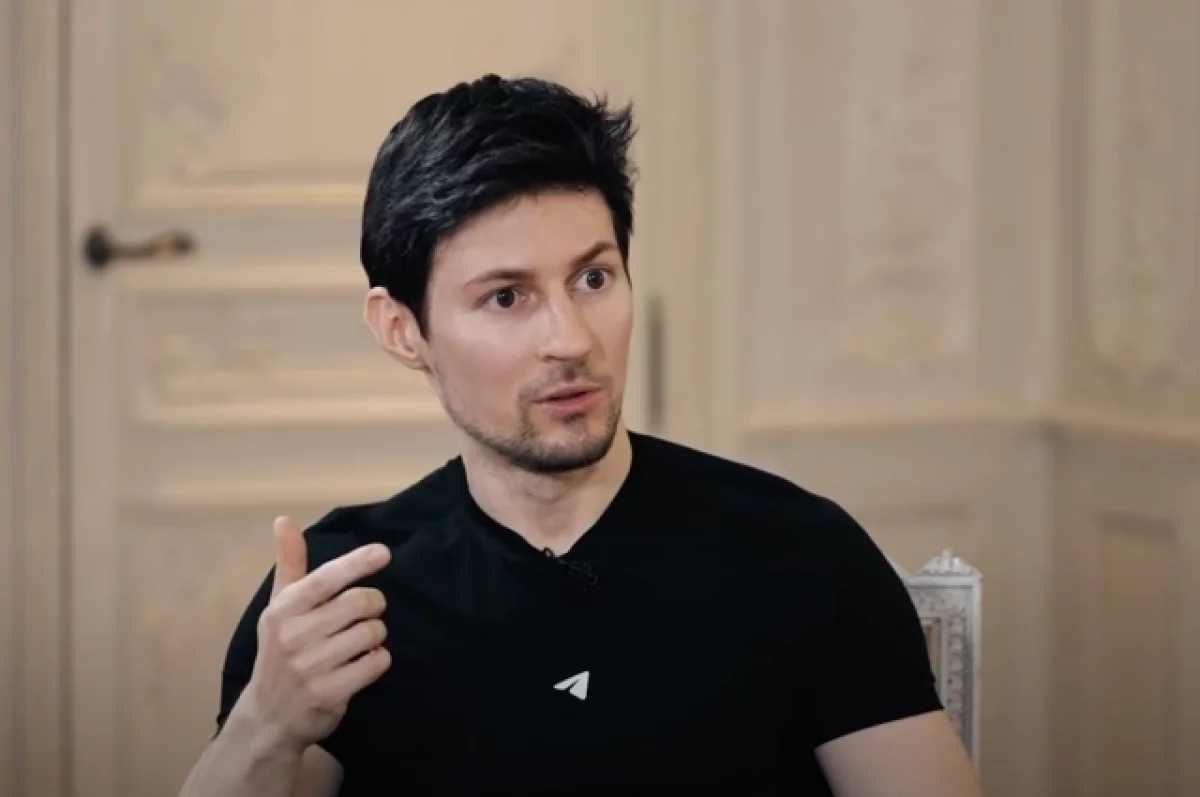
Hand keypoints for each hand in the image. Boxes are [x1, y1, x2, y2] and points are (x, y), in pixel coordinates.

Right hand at [237, 516, 392, 752]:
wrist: (268, 717)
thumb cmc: (280, 651)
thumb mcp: (279, 607)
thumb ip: (289, 563)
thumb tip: (283, 520)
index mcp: (284, 609)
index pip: (325, 579)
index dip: (357, 563)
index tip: (383, 553)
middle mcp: (294, 635)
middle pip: (359, 603)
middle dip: (375, 604)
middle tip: (370, 610)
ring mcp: (311, 666)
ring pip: (371, 633)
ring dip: (376, 634)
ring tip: (360, 641)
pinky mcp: (329, 692)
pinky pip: (376, 663)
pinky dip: (378, 660)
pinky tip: (363, 663)